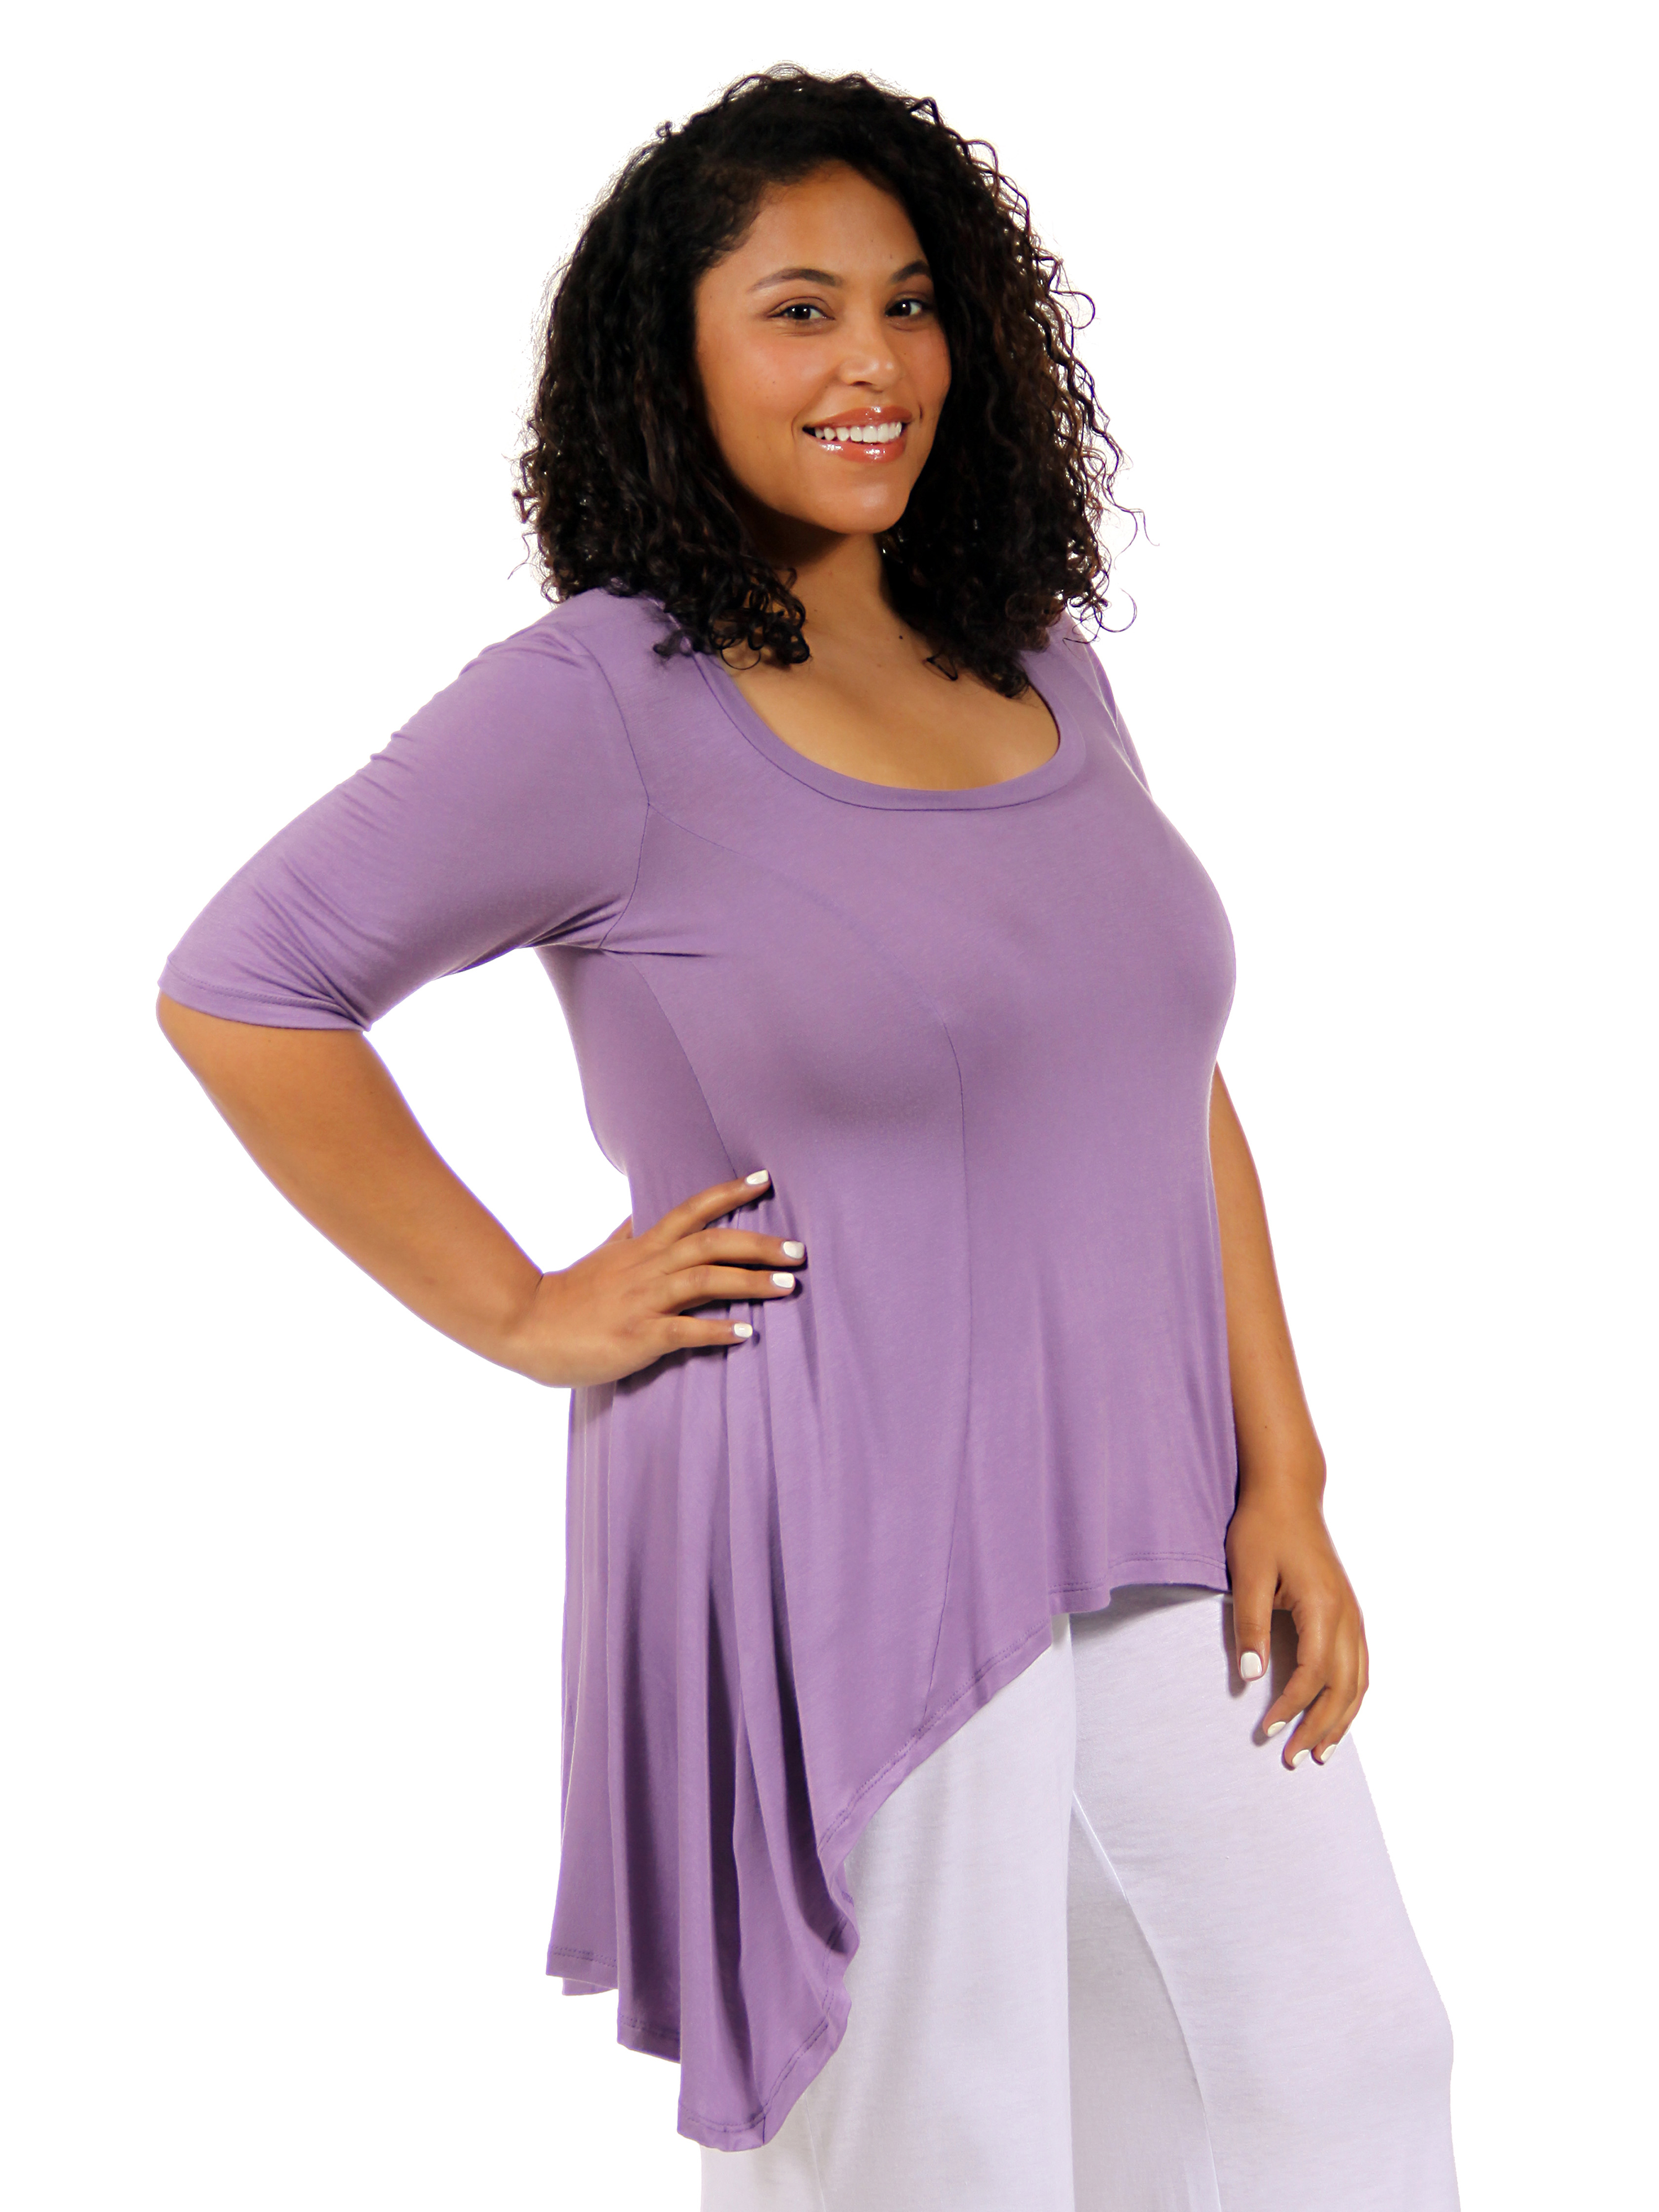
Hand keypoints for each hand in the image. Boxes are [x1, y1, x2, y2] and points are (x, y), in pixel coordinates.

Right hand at [499, 1169, 802, 1387]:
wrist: (526, 1325)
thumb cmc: (569, 1295)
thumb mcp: (603, 1255)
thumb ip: (628, 1234)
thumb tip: (642, 1214)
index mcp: (642, 1246)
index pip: (691, 1209)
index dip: (729, 1193)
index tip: (765, 1179)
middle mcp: (647, 1267)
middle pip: (710, 1242)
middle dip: (758, 1243)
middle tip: (799, 1251)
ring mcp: (643, 1301)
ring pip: (704, 1280)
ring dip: (750, 1282)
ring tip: (788, 1286)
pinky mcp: (637, 1336)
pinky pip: (683, 1330)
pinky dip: (716, 1330)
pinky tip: (746, 1334)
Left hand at [1225, 1487, 1368, 1769]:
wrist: (1288, 1494)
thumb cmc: (1264, 1529)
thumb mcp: (1248, 1574)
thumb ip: (1250, 1626)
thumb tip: (1250, 1677)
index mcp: (1322, 1606)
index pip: (1312, 1673)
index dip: (1292, 1706)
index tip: (1267, 1730)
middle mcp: (1346, 1615)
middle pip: (1343, 1687)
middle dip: (1320, 1727)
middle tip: (1294, 1759)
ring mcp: (1352, 1614)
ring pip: (1358, 1681)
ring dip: (1341, 1720)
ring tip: (1321, 1753)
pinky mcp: (1348, 1612)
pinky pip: (1360, 1665)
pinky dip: (1351, 1696)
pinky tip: (1338, 1714)